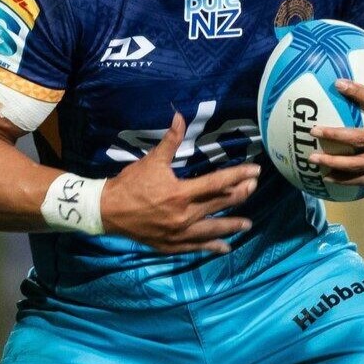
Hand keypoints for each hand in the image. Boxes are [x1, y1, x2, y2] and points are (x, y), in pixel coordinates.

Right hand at [102, 114, 260, 254]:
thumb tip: (180, 116)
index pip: (217, 183)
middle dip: (240, 195)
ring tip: (248, 224)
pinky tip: (224, 247)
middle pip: (220, 205)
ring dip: (232, 225)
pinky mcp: (171, 245)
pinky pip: (196, 247)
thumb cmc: (130, 184)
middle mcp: (184, 216)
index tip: (255, 171)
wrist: (107, 211)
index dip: (238, 176)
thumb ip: (170, 141)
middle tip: (254, 188)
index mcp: (181, 193)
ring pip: (213, 229)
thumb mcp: (152, 161)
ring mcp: (179, 233)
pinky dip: (211, 247)